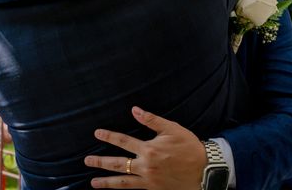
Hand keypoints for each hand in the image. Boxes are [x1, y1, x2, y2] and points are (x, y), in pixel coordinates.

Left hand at [85, 106, 206, 188]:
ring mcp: (149, 181)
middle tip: (87, 161)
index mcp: (149, 149)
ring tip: (94, 182)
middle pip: (118, 164)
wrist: (205, 170)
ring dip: (106, 182)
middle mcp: (146, 166)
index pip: (123, 141)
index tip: (97, 133)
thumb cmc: (189, 147)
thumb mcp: (172, 129)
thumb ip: (152, 120)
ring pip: (123, 183)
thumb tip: (135, 110)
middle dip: (101, 162)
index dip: (109, 136)